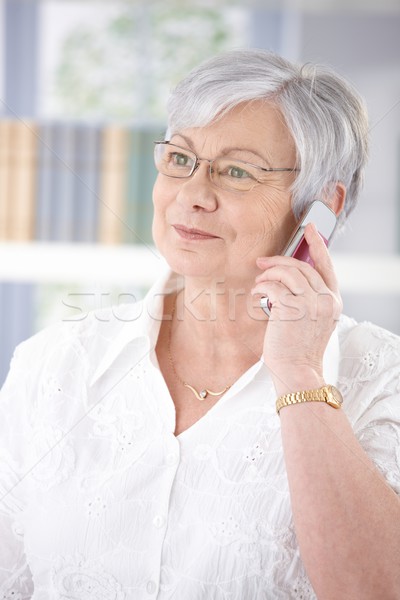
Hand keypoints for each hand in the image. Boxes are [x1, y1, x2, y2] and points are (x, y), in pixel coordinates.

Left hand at [252, 223, 342, 394]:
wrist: (298, 371)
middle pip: (301, 266)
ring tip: (259, 284)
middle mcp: (325, 299)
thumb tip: (287, 278)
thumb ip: (308, 299)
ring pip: (287, 272)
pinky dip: (261, 287)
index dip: (317, 244)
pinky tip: (256, 296)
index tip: (309, 229)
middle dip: (278, 261)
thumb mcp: (313, 321)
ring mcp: (311, 303)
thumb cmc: (299, 349)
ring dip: (268, 273)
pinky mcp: (292, 307)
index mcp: (333, 302)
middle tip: (261, 263)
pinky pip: (273, 286)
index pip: (327, 266)